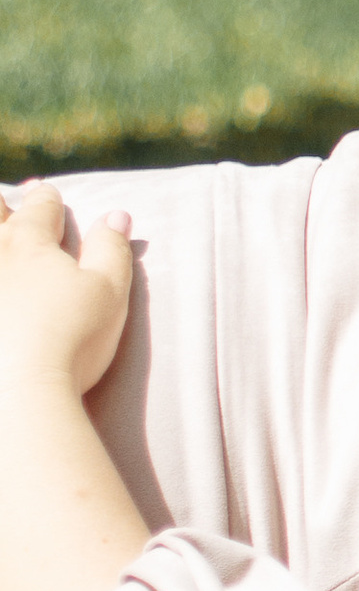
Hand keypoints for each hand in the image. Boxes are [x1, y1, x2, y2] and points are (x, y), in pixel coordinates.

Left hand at [0, 188, 132, 398]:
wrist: (15, 397)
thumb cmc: (71, 340)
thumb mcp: (109, 291)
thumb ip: (111, 249)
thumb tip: (115, 216)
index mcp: (28, 243)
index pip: (39, 207)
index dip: (46, 199)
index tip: (47, 193)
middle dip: (1, 206)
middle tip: (5, 202)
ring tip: (1, 247)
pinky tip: (1, 295)